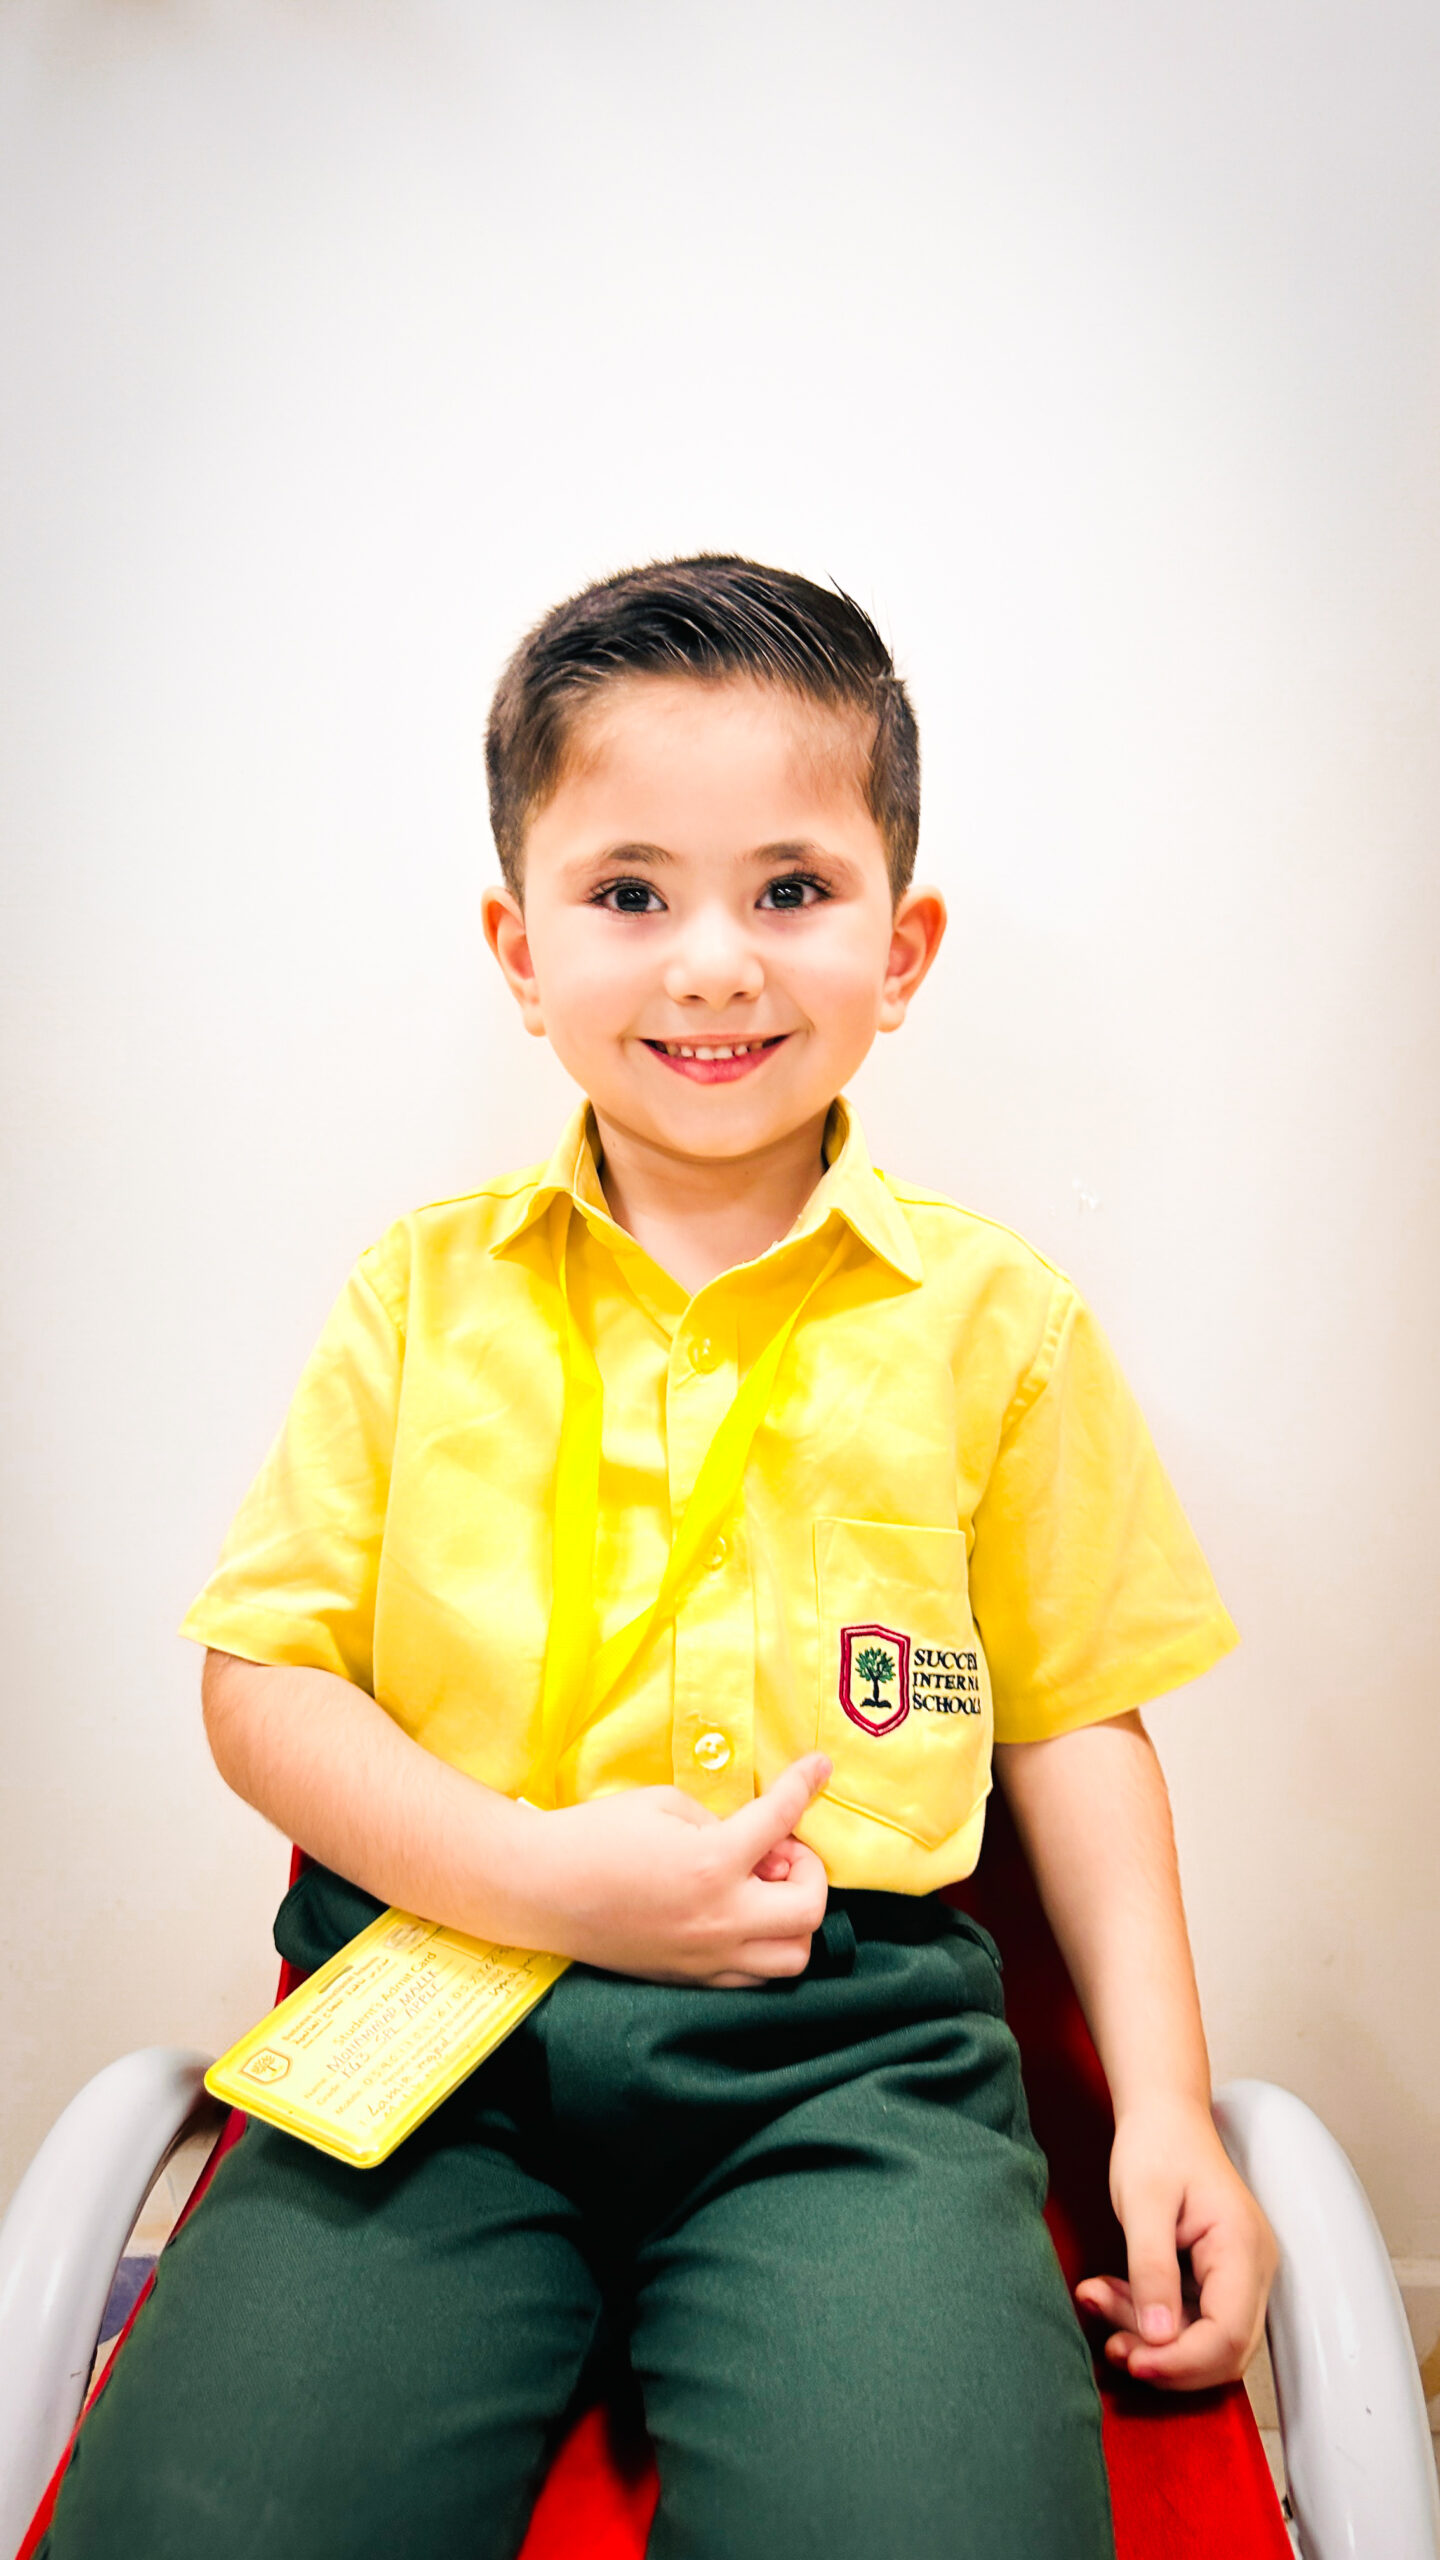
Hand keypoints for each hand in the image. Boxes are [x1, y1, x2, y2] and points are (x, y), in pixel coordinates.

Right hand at [526, 1754, 831, 1985]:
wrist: (540, 1888)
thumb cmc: (595, 1835)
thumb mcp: (663, 1803)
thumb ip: (720, 1820)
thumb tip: (757, 1842)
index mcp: (713, 1864)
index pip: (782, 1820)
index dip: (806, 1786)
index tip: (819, 1768)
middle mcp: (720, 1919)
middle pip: (810, 1911)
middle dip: (809, 1873)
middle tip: (779, 1851)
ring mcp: (705, 1956)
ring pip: (791, 1958)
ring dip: (792, 1919)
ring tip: (761, 1890)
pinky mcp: (688, 1977)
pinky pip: (752, 1976)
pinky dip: (761, 1946)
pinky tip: (738, 1917)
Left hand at [1076, 2097, 1276, 2388]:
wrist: (1163, 2115)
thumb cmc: (1157, 2144)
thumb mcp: (1142, 2202)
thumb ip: (1151, 2269)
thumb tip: (1159, 2338)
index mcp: (1242, 2247)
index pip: (1229, 2336)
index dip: (1182, 2362)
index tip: (1134, 2360)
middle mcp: (1251, 2270)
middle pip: (1221, 2350)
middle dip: (1165, 2358)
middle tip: (1112, 2345)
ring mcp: (1236, 2276)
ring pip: (1202, 2340)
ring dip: (1148, 2337)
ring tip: (1097, 2301)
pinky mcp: (1214, 2279)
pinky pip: (1188, 2320)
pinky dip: (1147, 2317)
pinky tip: (1110, 2293)